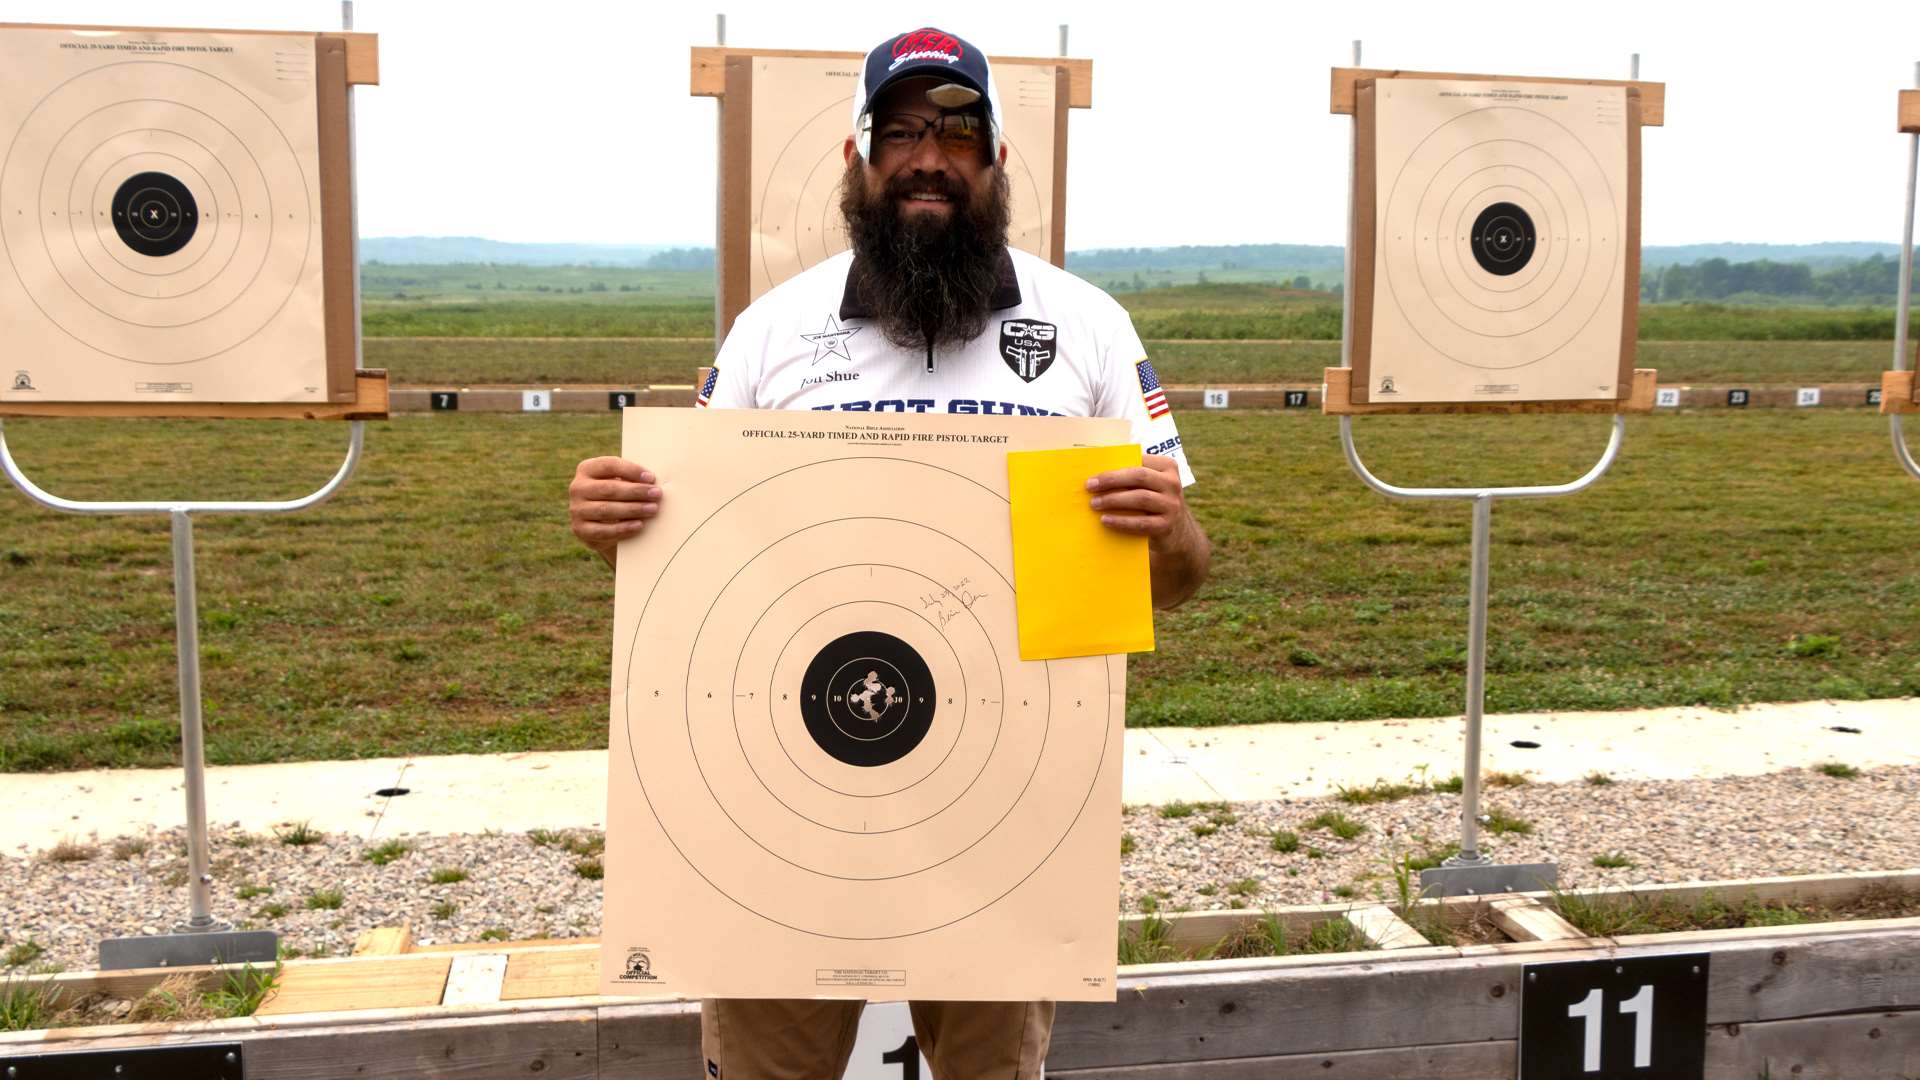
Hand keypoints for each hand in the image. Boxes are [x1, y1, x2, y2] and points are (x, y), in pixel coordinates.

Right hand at [569, 457, 661, 566]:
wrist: (602, 524)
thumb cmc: (617, 496)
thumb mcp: (619, 482)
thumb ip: (630, 478)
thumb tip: (651, 481)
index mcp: (587, 469)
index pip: (609, 465)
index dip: (631, 470)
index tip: (651, 478)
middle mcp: (577, 488)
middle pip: (609, 488)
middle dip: (636, 491)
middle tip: (656, 494)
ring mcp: (576, 509)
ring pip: (606, 509)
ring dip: (632, 509)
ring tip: (652, 509)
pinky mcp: (579, 529)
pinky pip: (603, 530)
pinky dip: (623, 528)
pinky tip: (639, 525)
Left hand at [1086, 454, 1210, 608]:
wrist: (1176, 530)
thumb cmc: (1153, 501)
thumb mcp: (1150, 484)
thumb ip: (1131, 476)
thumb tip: (1098, 474)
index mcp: (1167, 466)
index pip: (1139, 462)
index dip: (1114, 469)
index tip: (1092, 476)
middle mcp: (1173, 484)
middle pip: (1139, 477)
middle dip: (1112, 481)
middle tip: (1090, 487)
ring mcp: (1172, 505)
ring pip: (1140, 498)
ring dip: (1114, 500)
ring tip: (1094, 504)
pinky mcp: (1167, 526)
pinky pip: (1141, 523)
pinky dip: (1121, 521)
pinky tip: (1105, 520)